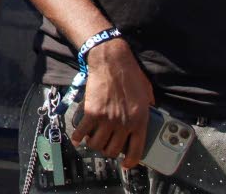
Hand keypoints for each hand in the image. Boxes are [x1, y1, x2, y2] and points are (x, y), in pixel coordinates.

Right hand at [70, 40, 154, 168]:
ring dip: (93, 144)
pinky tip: (77, 137)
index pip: (136, 151)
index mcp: (140, 121)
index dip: (130, 162)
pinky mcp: (92, 112)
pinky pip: (82, 131)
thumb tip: (148, 116)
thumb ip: (148, 108)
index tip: (125, 164)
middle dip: (108, 151)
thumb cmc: (130, 74)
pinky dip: (78, 137)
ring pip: (97, 144)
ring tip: (92, 140)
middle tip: (105, 145)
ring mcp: (106, 119)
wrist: (111, 61)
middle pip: (112, 150)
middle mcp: (123, 124)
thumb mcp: (147, 93)